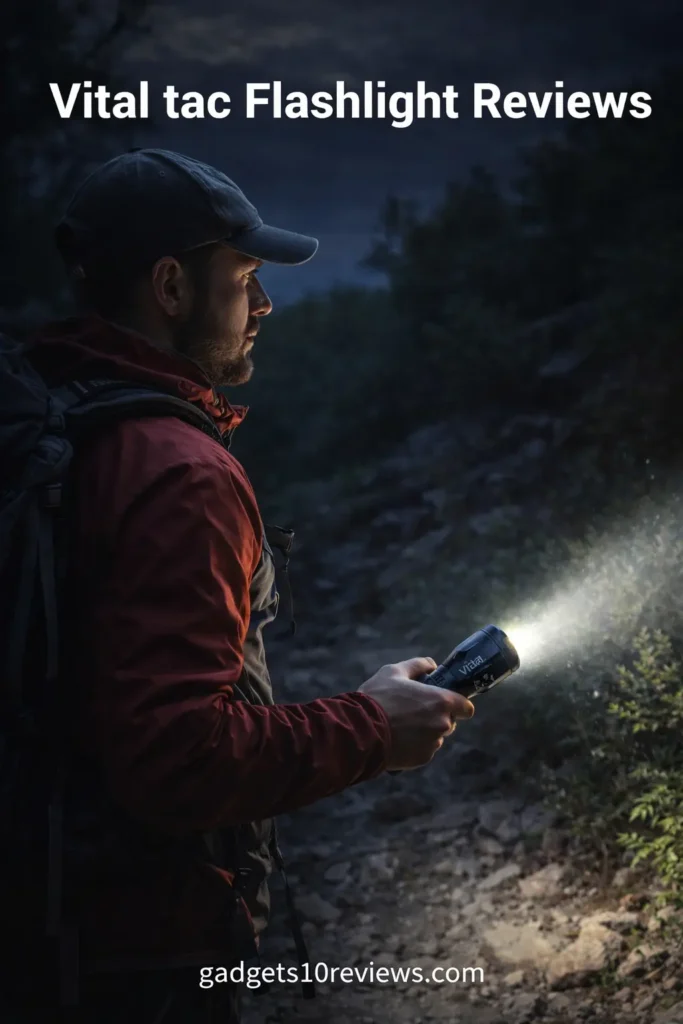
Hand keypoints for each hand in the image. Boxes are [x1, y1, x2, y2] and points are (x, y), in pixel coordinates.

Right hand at [358, 657, 474, 770]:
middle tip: (415, 711)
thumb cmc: (378, 697)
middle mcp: (443, 724)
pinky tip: (398, 738)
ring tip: (402, 726)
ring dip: (426, 732)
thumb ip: (417, 665)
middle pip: (450, 721)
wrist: (361, 731)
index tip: (446, 702)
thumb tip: (432, 665)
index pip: (467, 707)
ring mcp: (433, 743)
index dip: (458, 704)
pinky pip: (425, 750)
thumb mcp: (394, 672)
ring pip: (436, 737)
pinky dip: (416, 745)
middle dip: (437, 717)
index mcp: (441, 701)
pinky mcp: (422, 759)